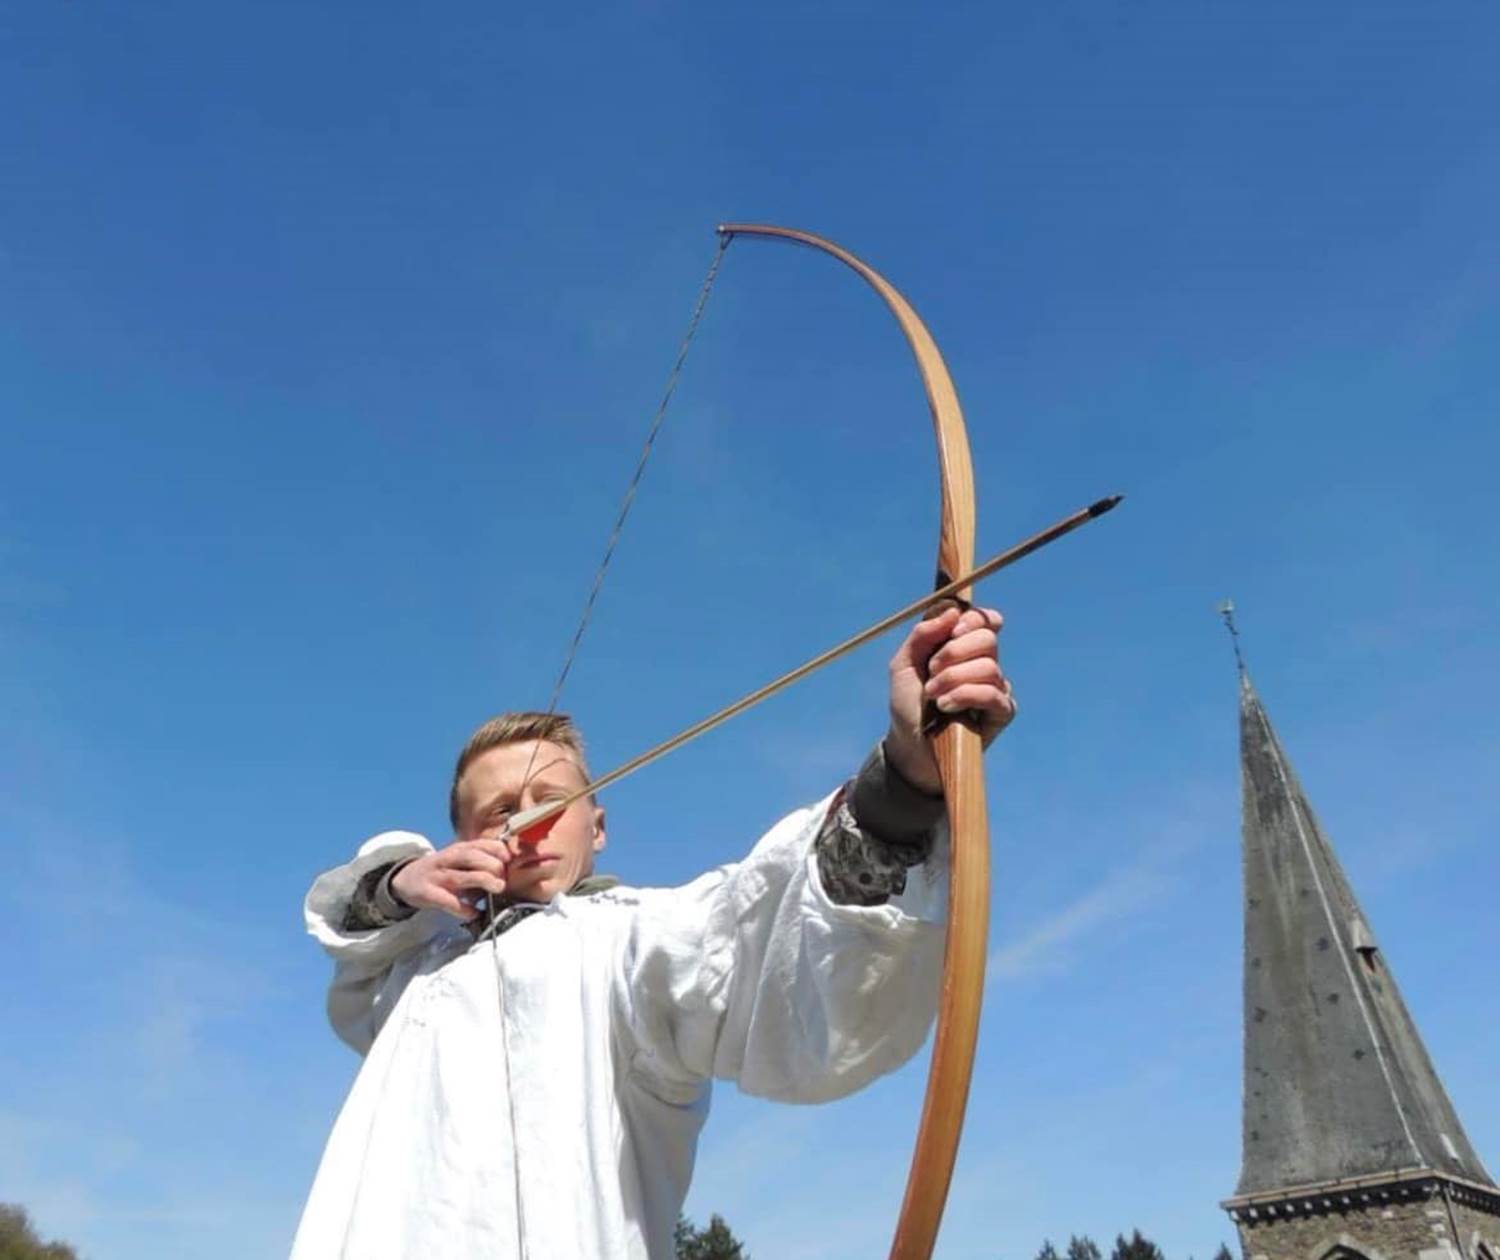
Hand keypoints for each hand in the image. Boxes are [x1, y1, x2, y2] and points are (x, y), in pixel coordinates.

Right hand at [390, 837, 517, 920]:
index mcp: (458, 849)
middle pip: (471, 857)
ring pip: (461, 876)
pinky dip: (462, 908)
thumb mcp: (460, 861)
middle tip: (504, 878)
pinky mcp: (427, 893)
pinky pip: (447, 901)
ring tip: (498, 888)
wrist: (406, 879)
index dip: (498, 849)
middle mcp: (447, 859)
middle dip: (491, 865)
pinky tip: (474, 912)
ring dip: (482, 881)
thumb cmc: (443, 871)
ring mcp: (437, 876)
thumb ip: (481, 864)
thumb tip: (509, 874)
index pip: (480, 844)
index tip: (510, 859)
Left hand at [885, 605, 1015, 793]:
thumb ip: (923, 634)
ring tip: (933, 696)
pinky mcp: (1002, 711)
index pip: (987, 620)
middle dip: (953, 652)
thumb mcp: (903, 664)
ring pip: (988, 666)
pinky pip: (992, 692)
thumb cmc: (908, 704)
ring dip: (953, 678)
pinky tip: (946, 707)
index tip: (953, 630)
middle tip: (932, 671)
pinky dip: (965, 695)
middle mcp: (985, 663)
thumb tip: (952, 611)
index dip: (974, 619)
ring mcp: (997, 687)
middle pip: (987, 638)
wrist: (909, 744)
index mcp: (964, 647)